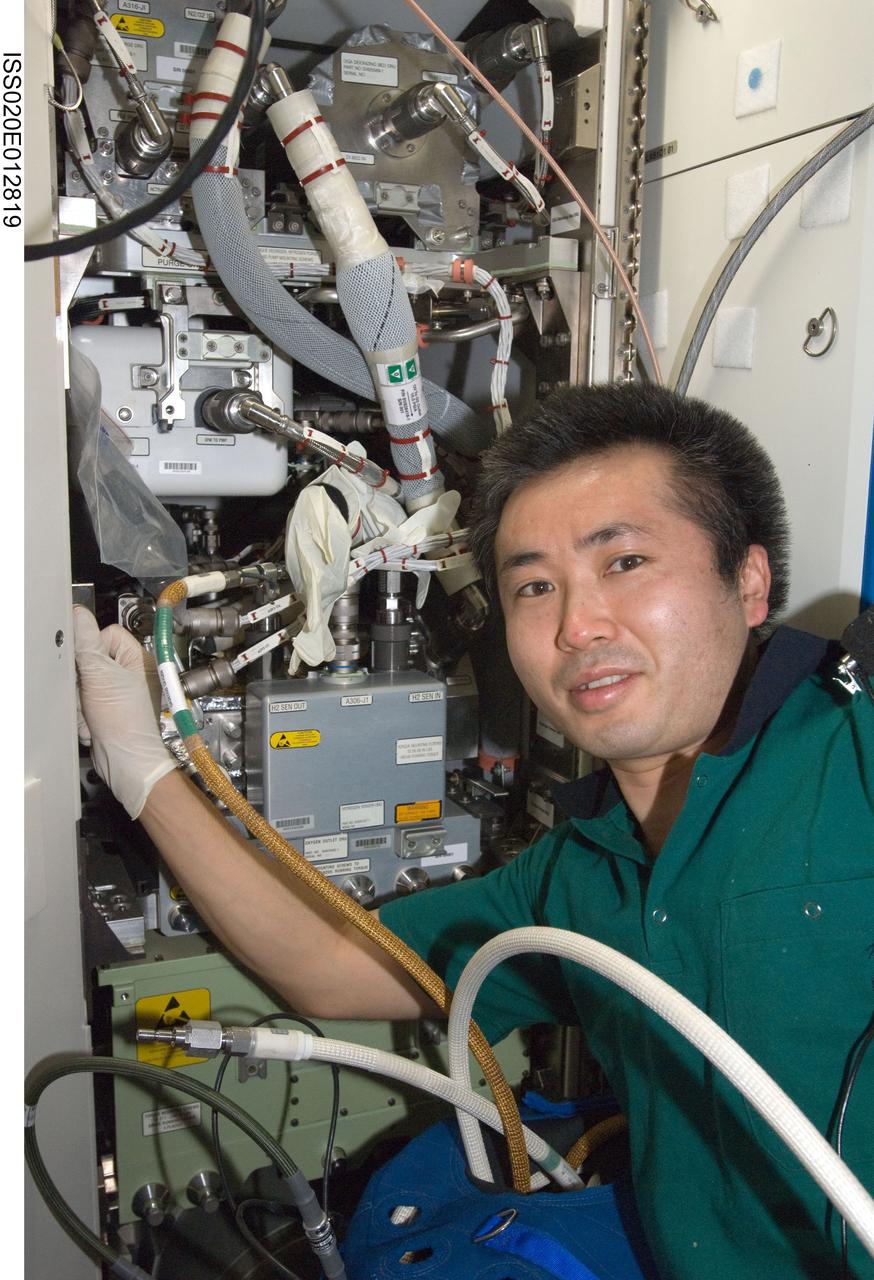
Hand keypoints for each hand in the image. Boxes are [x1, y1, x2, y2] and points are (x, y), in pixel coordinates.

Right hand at [74, 607, 176, 817]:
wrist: (125, 760)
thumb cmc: (125, 721)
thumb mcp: (101, 675)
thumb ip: (87, 643)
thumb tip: (79, 614)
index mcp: (137, 658)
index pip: (107, 633)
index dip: (93, 646)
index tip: (88, 661)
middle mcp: (130, 673)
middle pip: (89, 659)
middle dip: (82, 680)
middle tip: (89, 693)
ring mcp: (117, 692)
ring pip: (82, 682)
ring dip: (80, 701)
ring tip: (92, 713)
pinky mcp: (105, 710)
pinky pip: (82, 702)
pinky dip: (82, 715)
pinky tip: (91, 724)